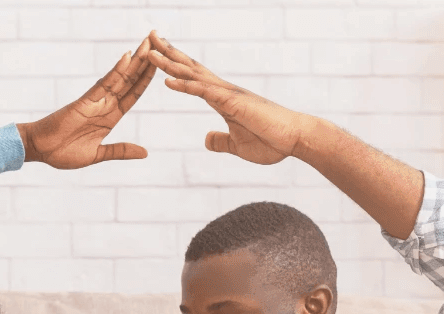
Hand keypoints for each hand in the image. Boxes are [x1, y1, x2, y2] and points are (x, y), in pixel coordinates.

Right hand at [17, 37, 156, 169]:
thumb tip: (144, 153)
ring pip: (120, 78)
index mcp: (110, 118)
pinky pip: (103, 84)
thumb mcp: (98, 155)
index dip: (146, 80)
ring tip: (148, 43)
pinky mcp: (84, 102)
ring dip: (135, 61)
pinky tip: (127, 58)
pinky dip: (116, 72)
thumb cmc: (64, 153)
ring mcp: (95, 102)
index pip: (133, 95)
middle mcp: (105, 105)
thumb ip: (120, 151)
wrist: (41, 150)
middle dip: (144, 63)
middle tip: (158, 43)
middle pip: (129, 81)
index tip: (161, 66)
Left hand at [146, 32, 312, 164]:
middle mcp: (223, 91)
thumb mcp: (237, 145)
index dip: (175, 66)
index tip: (158, 55)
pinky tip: (167, 80)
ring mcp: (228, 94)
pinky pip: (204, 91)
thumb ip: (220, 141)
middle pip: (190, 68)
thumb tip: (205, 139)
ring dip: (169, 63)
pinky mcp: (233, 102)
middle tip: (148, 38)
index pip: (193, 78)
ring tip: (148, 51)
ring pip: (193, 74)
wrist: (295, 140)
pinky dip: (185, 85)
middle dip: (168, 53)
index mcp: (222, 99)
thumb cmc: (271, 141)